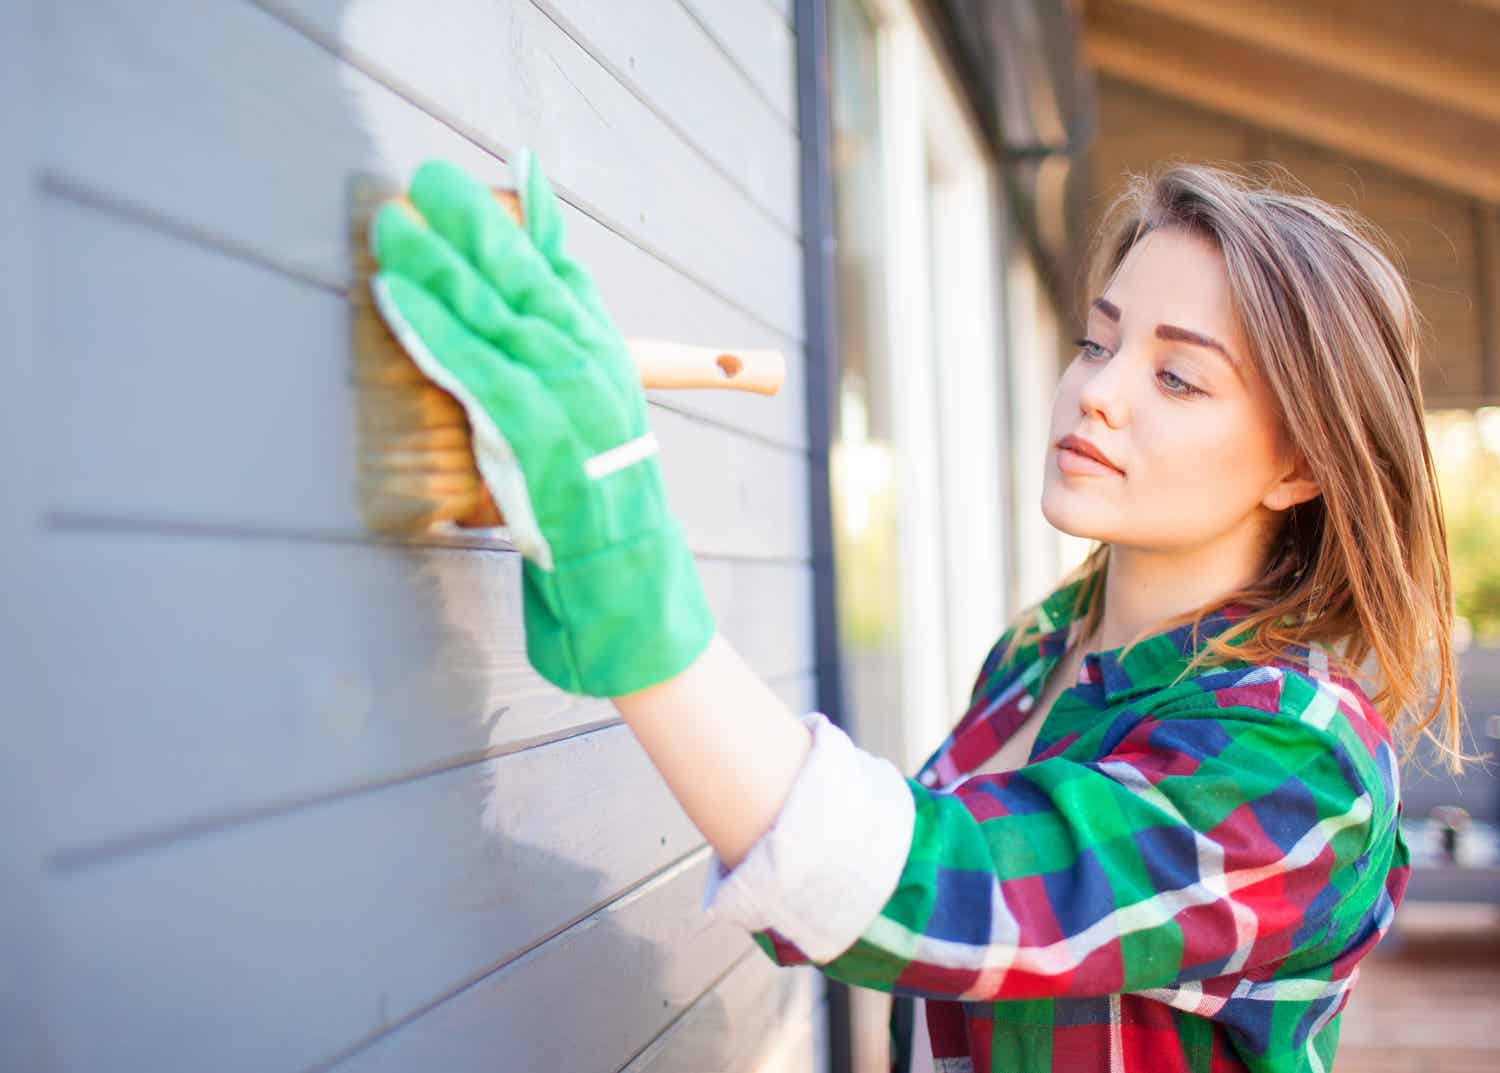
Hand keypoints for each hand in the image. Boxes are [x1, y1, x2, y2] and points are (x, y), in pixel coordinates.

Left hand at [368, 149, 714, 696]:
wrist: (622, 566)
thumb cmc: (599, 497)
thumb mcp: (599, 416)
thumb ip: (571, 357)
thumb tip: (531, 308)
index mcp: (607, 355)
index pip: (568, 273)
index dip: (536, 218)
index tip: (507, 170)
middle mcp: (590, 363)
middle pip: (525, 276)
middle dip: (473, 222)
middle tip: (426, 177)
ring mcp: (563, 393)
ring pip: (494, 312)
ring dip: (438, 264)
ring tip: (394, 224)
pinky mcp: (529, 429)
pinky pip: (472, 366)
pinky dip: (432, 326)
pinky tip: (397, 295)